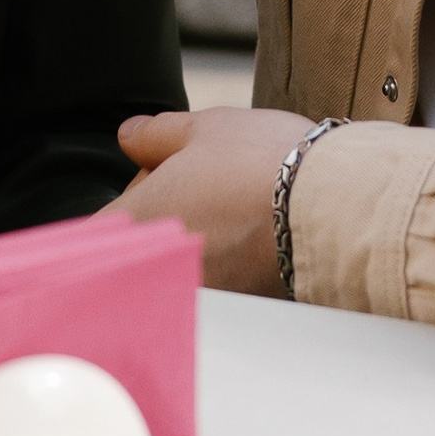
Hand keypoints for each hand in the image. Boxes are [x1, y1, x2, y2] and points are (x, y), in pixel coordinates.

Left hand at [108, 105, 326, 296]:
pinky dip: (227, 261)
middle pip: (143, 245)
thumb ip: (155, 135)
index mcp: (142, 220)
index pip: (102, 227)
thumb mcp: (204, 128)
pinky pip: (216, 283)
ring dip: (196, 237)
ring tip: (234, 205)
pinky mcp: (235, 308)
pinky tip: (254, 231)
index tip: (156, 178)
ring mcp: (198, 291)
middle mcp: (161, 265)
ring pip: (179, 263)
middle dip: (165, 215)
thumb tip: (129, 137)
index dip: (130, 197)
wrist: (332, 208)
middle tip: (202, 182)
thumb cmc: (264, 162)